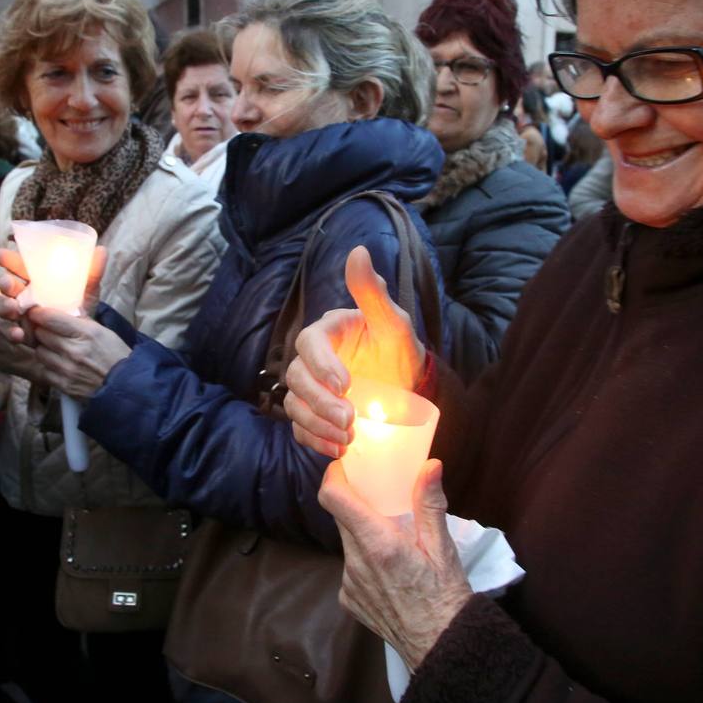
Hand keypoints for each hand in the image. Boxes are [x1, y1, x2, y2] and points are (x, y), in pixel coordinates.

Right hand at [0, 245, 108, 325]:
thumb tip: (102, 250)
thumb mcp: (86, 290)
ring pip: (5, 307)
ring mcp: (19, 313)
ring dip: (5, 305)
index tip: (0, 255)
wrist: (83, 337)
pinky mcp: (20, 333)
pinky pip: (11, 332)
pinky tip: (18, 334)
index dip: (8, 259)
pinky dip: (12, 332)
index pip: (18, 265)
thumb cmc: (80, 307)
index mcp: (36, 278)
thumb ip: (92, 272)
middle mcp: (22, 294)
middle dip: (5, 282)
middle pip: (7, 285)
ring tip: (12, 308)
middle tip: (7, 283)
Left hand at [28, 307, 131, 399]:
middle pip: (40, 334)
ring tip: (56, 350)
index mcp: (86, 332)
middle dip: (43, 331)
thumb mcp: (102, 331)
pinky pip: (44, 371)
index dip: (38, 314)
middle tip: (50, 331)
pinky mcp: (64, 385)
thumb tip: (60, 310)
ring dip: (45, 349)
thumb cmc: (116, 355)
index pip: (49, 318)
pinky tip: (60, 365)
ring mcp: (67, 369)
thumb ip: (79, 320)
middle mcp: (73, 350)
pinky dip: (49, 366)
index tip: (36, 313)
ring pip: (39, 352)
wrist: (127, 385)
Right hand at [283, 246, 426, 458]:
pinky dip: (316, 441)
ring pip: (295, 406)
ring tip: (347, 439)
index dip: (322, 364)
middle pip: (297, 379)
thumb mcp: (393, 321)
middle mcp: (312, 360)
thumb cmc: (398, 348)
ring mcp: (311, 389)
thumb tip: (358, 252)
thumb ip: (373, 291)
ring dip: (317, 426)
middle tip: (350, 420)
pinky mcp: (314, 415)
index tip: (346, 385)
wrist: (407, 385)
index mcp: (327, 332)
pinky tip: (339, 450)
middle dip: (320, 403)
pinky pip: (302, 429)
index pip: (310, 344)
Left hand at [318, 458, 470, 671]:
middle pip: (341, 518)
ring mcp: (349, 584)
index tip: (345, 466)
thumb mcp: (442, 546)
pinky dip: (365, 560)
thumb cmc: (445, 594)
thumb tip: (430, 466)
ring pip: (347, 543)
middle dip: (356, 503)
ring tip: (392, 537)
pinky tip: (390, 570)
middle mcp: (355, 562)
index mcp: (378, 543)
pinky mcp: (349, 600)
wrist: (440, 645)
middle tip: (379, 495)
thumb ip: (429, 503)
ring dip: (362, 533)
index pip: (334, 498)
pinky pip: (351, 568)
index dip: (334, 476)